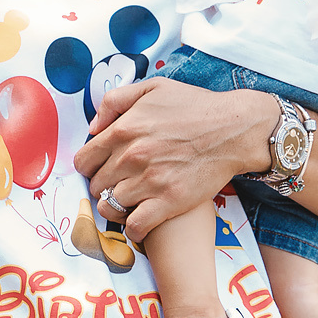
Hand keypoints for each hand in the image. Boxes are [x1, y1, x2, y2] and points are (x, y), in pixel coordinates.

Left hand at [72, 80, 274, 242]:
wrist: (234, 129)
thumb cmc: (195, 107)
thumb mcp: (151, 88)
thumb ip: (115, 102)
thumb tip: (93, 128)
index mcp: (123, 129)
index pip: (83, 160)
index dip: (89, 166)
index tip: (100, 168)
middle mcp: (132, 156)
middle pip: (95, 185)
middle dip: (102, 186)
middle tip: (118, 183)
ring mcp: (150, 181)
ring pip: (110, 207)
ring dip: (115, 207)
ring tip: (128, 201)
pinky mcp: (170, 202)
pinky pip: (135, 226)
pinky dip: (132, 228)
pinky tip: (139, 221)